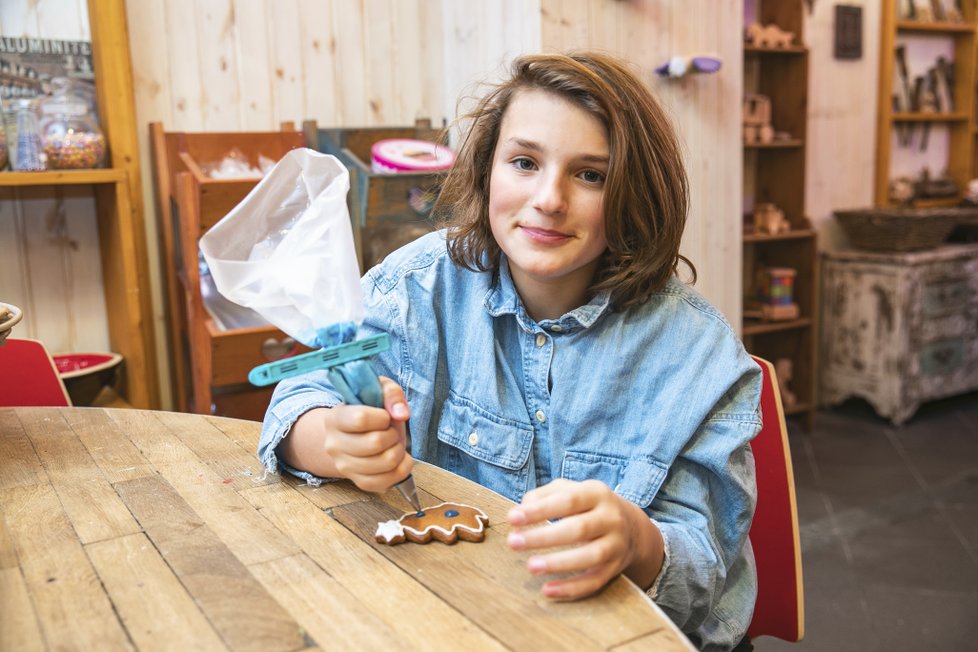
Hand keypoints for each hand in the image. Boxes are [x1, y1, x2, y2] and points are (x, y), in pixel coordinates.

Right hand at [323, 376, 412, 491]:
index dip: (382, 417)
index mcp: (334, 419)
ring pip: (385, 462)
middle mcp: (334, 445)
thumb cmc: (371, 411)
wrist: (357, 434)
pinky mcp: (359, 482)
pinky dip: (402, 469)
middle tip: (391, 431)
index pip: (360, 419)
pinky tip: (400, 458)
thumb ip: (392, 393)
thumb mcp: (379, 390)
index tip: (385, 416)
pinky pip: (386, 482)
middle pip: (375, 443)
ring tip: (393, 443)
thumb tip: (401, 414)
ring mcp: (344, 466)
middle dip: (393, 434)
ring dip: (399, 450)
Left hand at [506, 479, 662, 599]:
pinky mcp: (615, 569)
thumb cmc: (589, 507)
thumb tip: (522, 510)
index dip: (539, 510)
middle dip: (544, 537)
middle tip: (513, 542)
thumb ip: (545, 495)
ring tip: (530, 566)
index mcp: (597, 493)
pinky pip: (594, 581)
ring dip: (558, 563)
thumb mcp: (572, 490)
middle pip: (578, 529)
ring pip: (590, 556)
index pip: (567, 500)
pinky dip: (571, 588)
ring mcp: (616, 545)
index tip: (512, 518)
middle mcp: (611, 518)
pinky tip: (547, 590)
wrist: (632, 528)